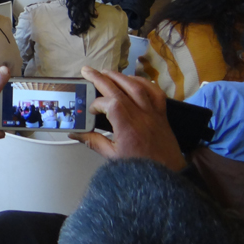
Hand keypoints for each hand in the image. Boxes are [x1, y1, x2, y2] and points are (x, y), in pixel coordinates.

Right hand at [70, 67, 185, 171]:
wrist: (168, 173)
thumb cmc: (140, 167)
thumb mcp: (113, 156)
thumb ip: (93, 141)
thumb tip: (74, 133)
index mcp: (128, 128)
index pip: (110, 104)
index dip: (97, 103)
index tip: (91, 111)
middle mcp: (140, 116)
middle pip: (119, 90)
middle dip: (100, 78)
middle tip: (87, 71)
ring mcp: (152, 112)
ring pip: (136, 86)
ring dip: (119, 76)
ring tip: (105, 72)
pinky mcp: (161, 113)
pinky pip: (155, 91)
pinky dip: (143, 82)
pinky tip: (131, 80)